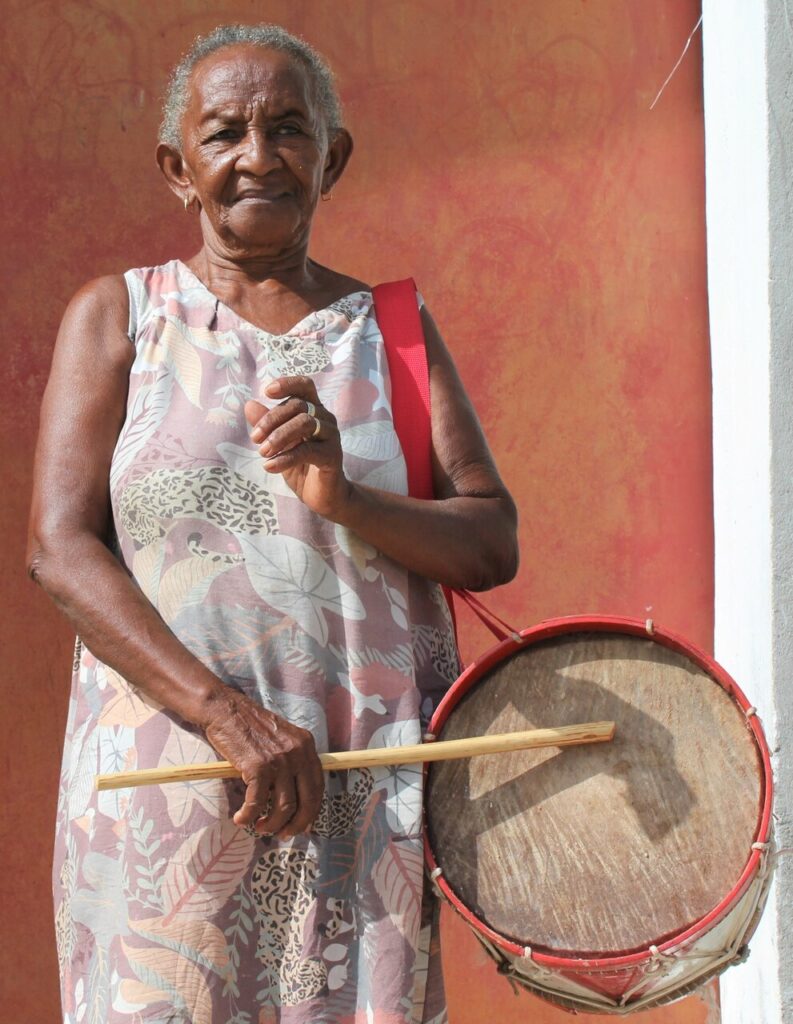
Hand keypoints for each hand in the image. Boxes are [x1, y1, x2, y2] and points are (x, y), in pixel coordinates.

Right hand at [202, 688, 324, 838]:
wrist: (226, 710)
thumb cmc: (251, 727)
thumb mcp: (283, 739)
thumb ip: (294, 761)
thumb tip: (296, 798)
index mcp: (307, 746)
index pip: (318, 787)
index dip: (311, 811)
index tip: (300, 825)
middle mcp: (298, 753)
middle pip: (307, 801)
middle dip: (296, 824)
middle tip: (283, 834)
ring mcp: (279, 760)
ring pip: (283, 807)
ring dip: (272, 824)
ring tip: (260, 827)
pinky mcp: (258, 766)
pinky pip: (257, 802)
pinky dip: (249, 815)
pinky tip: (241, 818)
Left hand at [245, 376, 352, 519]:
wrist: (322, 496)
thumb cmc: (301, 465)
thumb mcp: (278, 444)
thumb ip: (267, 425)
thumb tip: (249, 404)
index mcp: (314, 411)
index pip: (305, 386)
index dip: (288, 383)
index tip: (267, 391)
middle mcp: (325, 419)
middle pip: (299, 405)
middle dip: (272, 419)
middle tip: (255, 438)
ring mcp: (331, 437)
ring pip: (305, 423)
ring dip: (278, 437)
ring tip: (262, 452)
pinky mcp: (333, 456)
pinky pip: (307, 451)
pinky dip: (285, 458)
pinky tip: (269, 466)